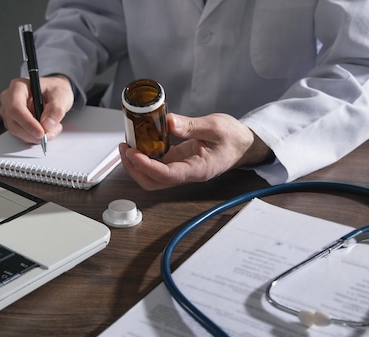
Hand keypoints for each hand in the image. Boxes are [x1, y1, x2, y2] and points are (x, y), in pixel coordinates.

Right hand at [0, 75, 73, 143]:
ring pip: (17, 131)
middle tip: (50, 133)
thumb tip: (47, 125)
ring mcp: (9, 111)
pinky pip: (21, 134)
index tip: (41, 132)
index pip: (15, 108)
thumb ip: (56, 110)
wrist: (55, 94)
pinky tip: (45, 130)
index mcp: (18, 87)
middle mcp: (10, 99)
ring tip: (52, 129)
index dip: (27, 123)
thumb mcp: (61, 96)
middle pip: (14, 122)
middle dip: (33, 132)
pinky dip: (34, 136)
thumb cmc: (55, 90)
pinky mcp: (14, 122)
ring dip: (35, 136)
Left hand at [119, 113, 271, 189]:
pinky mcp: (178, 162)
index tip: (133, 153)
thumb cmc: (233, 138)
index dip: (147, 166)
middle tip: (125, 149)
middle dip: (135, 168)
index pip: (167, 175)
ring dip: (136, 164)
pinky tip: (140, 142)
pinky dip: (145, 156)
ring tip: (128, 145)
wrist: (243, 145)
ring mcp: (181, 169)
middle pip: (154, 182)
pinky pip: (157, 164)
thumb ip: (191, 125)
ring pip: (152, 176)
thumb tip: (169, 123)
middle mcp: (187, 173)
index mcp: (198, 169)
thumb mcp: (215, 126)